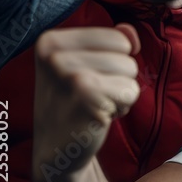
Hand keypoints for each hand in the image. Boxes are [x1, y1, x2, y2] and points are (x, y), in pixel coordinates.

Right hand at [33, 24, 139, 179]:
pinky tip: (99, 116)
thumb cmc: (75, 101)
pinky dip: (122, 106)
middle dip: (119, 78)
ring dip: (121, 93)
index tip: (88, 78)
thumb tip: (130, 32)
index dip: (115, 61)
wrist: (58, 148)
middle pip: (127, 55)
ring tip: (96, 104)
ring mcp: (69, 75)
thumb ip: (110, 41)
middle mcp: (55, 55)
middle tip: (92, 95)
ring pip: (131, 72)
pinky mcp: (86, 96)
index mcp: (51, 40)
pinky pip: (131, 91)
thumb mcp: (85, 64)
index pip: (118, 37)